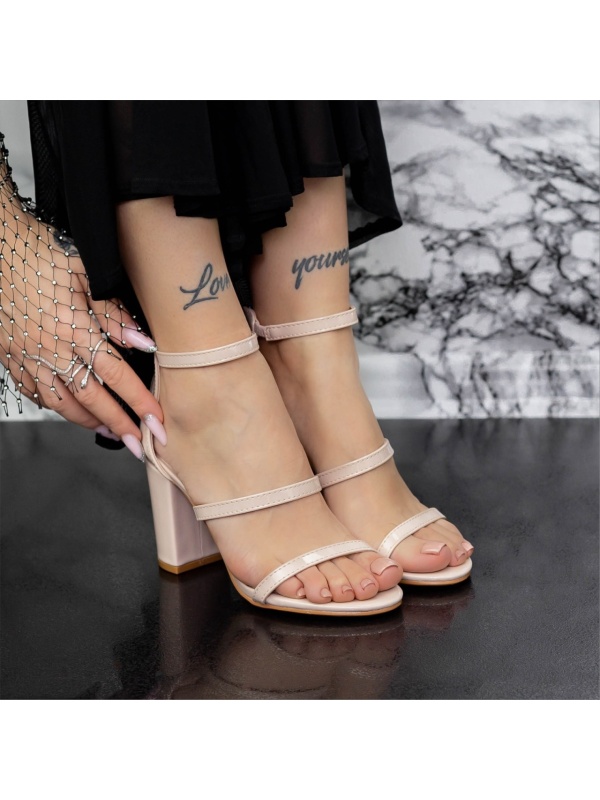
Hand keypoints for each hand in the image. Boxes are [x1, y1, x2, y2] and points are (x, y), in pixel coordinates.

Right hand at [0, 162, 165, 459]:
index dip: (139, 401)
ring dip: (91, 422)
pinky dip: (58, 408)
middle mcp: (51, 350)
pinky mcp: (11, 358)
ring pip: (63, 403)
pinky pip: (37, 393)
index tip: (157, 421)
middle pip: (93, 398)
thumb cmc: (41, 255)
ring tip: (112, 432)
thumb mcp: (84, 274)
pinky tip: (73, 411)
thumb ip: (114, 312)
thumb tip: (143, 343)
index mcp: (74, 329)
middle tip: (140, 444)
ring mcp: (29, 358)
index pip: (116, 374)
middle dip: (120, 425)